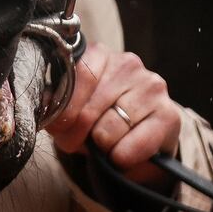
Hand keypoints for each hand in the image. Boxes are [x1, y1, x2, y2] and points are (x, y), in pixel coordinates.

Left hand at [46, 42, 180, 187]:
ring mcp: (152, 87)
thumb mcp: (75, 104)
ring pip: (109, 130)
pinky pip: (134, 145)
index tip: (57, 128)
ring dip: (99, 147)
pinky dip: (121, 157)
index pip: (80, 76)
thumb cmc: (100, 115)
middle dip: (75, 135)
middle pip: (91, 108)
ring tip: (102, 145)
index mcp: (101, 54)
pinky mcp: (169, 115)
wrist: (138, 138)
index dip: (64, 108)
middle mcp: (129, 64)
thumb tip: (43, 103)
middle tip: (74, 144)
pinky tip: (120, 154)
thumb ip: (57, 100)